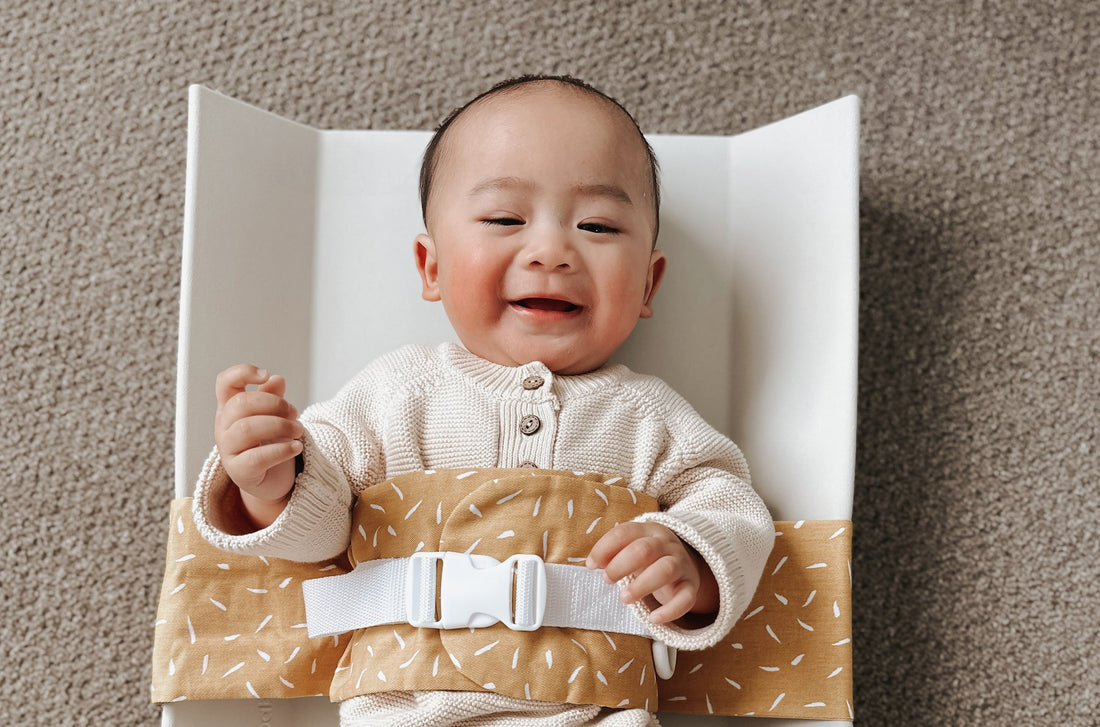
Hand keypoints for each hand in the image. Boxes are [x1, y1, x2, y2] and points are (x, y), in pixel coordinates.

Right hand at [214, 364, 303, 525]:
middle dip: (273, 404)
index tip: (265, 375)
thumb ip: (272, 397)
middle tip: (294, 412)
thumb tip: (277, 379)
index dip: (242, 373)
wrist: (270, 480)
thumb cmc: (268, 443)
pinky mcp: (239, 471)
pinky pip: (257, 458)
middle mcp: (224, 427)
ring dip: (280, 426)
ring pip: (247, 429)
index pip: (225, 383)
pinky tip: (297, 447)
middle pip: (240, 404)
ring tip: (299, 430)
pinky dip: (281, 450)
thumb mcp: (272, 416)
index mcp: (230, 408)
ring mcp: (228, 450)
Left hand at [585, 521, 717, 624]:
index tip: (591, 565)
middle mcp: (666, 544)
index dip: (605, 547)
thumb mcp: (631, 548)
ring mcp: (681, 564)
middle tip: (606, 580)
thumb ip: (613, 552)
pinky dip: (670, 610)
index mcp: (648, 531)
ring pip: (665, 570)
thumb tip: (593, 562)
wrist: (684, 565)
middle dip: (621, 565)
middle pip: (645, 549)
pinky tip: (653, 619)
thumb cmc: (648, 558)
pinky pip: (685, 598)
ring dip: (642, 585)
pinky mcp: (690, 586)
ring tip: (624, 597)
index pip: (625, 532)